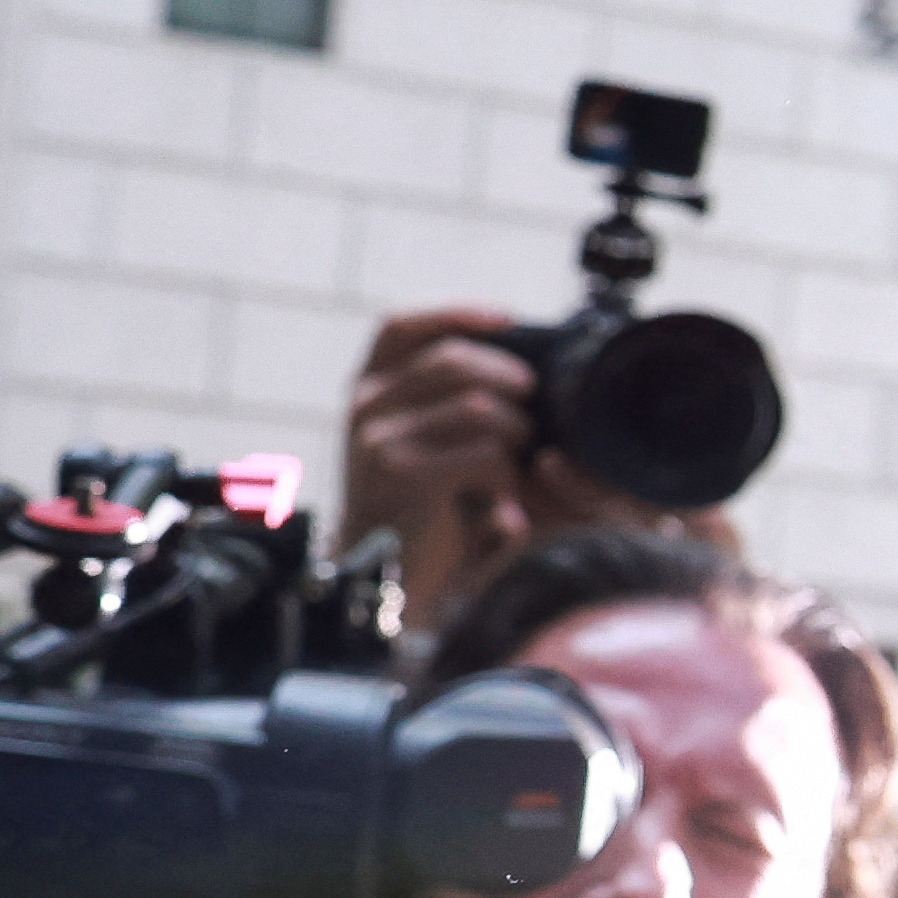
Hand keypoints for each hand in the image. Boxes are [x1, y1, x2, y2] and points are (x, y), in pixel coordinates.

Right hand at [340, 308, 537, 632]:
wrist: (384, 583)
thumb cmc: (417, 514)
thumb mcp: (422, 445)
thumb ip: (445, 401)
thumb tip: (513, 360)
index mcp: (368, 393)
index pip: (400, 328)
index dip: (455, 314)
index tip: (508, 319)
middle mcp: (366, 408)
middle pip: (453, 360)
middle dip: (508, 380)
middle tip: (531, 419)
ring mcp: (380, 438)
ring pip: (477, 406)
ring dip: (512, 436)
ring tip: (512, 469)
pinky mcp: (404, 472)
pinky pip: (484, 454)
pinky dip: (505, 480)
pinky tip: (498, 506)